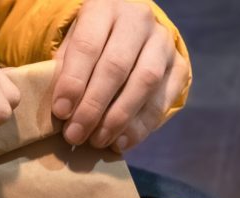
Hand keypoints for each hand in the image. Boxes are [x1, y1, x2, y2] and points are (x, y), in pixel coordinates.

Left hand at [51, 0, 189, 151]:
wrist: (126, 35)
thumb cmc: (89, 46)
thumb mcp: (69, 47)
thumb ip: (64, 72)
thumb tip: (62, 112)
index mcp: (104, 8)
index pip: (87, 45)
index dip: (73, 81)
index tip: (60, 111)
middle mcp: (138, 21)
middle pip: (116, 66)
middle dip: (94, 106)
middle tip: (76, 134)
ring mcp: (163, 42)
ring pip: (145, 81)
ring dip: (119, 117)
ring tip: (98, 141)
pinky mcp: (179, 65)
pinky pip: (164, 99)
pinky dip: (142, 125)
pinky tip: (122, 142)